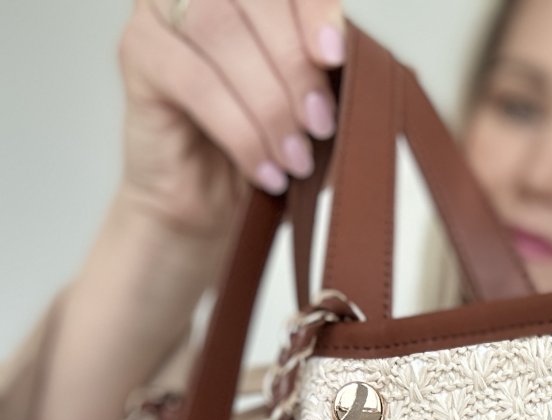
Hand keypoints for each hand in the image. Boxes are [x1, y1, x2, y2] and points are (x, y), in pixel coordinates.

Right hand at [116, 0, 345, 239]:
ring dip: (269, 103)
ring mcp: (160, 8)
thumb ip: (325, 67)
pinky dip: (239, 131)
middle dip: (295, 66)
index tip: (337, 56)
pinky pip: (194, 81)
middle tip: (320, 125)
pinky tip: (264, 171)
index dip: (313, 9)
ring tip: (295, 159)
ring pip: (220, 32)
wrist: (210, 205)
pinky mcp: (137, 50)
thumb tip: (351, 56)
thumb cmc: (264, 146)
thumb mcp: (309, 102)